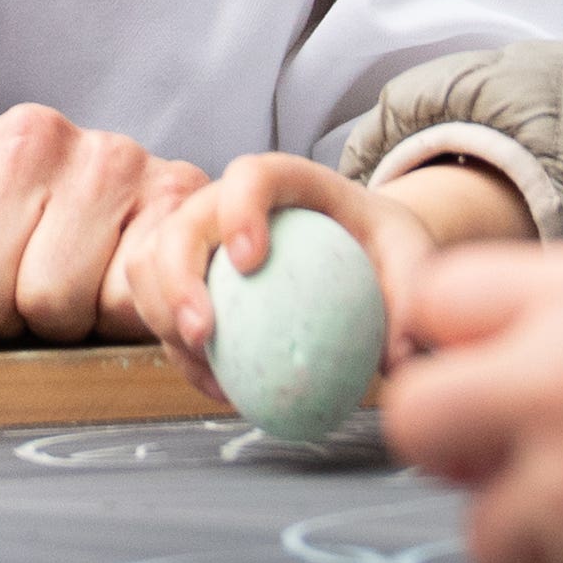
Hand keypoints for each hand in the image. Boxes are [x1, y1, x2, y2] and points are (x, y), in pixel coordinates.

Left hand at [0, 106, 204, 349]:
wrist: (152, 220)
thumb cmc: (22, 246)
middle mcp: (25, 132)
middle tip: (18, 303)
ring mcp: (105, 157)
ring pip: (46, 301)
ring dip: (59, 326)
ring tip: (70, 296)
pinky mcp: (177, 194)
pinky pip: (127, 297)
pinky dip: (128, 322)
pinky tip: (122, 305)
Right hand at [126, 153, 519, 397]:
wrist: (360, 255)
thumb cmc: (384, 248)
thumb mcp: (412, 260)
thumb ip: (412, 296)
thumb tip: (404, 356)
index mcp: (286, 181)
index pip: (251, 176)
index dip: (239, 208)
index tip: (251, 261)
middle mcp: (228, 204)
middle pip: (182, 223)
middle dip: (176, 276)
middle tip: (203, 334)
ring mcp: (201, 244)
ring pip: (150, 265)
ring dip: (162, 315)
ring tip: (205, 366)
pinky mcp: (190, 284)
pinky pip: (162, 314)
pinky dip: (180, 352)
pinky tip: (219, 386)